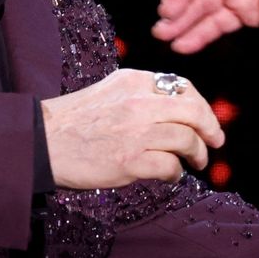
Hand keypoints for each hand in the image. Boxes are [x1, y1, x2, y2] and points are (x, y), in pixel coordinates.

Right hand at [40, 69, 225, 188]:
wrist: (43, 142)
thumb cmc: (76, 120)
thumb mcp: (111, 91)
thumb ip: (143, 95)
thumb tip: (180, 108)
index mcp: (134, 81)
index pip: (183, 87)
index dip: (202, 105)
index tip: (206, 120)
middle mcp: (139, 102)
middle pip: (193, 111)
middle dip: (211, 128)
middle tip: (215, 142)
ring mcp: (136, 132)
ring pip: (187, 140)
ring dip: (197, 154)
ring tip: (194, 163)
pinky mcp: (130, 161)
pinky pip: (170, 166)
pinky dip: (176, 173)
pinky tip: (171, 176)